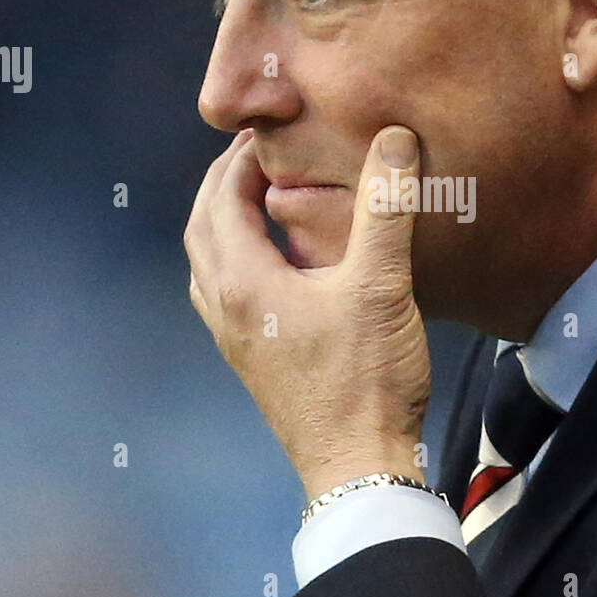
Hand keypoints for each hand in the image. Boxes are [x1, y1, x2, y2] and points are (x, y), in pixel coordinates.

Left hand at [183, 126, 430, 499]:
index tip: (274, 131)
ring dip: (222, 222)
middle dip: (225, 184)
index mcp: (244, 281)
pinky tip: (274, 262)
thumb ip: (385, 206)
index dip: (244, 158)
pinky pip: (223, 292)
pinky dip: (235, 259)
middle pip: (202, 227)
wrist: (359, 465)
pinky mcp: (251, 359)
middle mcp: (225, 307)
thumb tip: (394, 138)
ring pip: (207, 263)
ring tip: (260, 197)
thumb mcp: (381, 284)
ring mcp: (233, 338)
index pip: (224, 198)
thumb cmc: (367, 377)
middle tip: (261, 153)